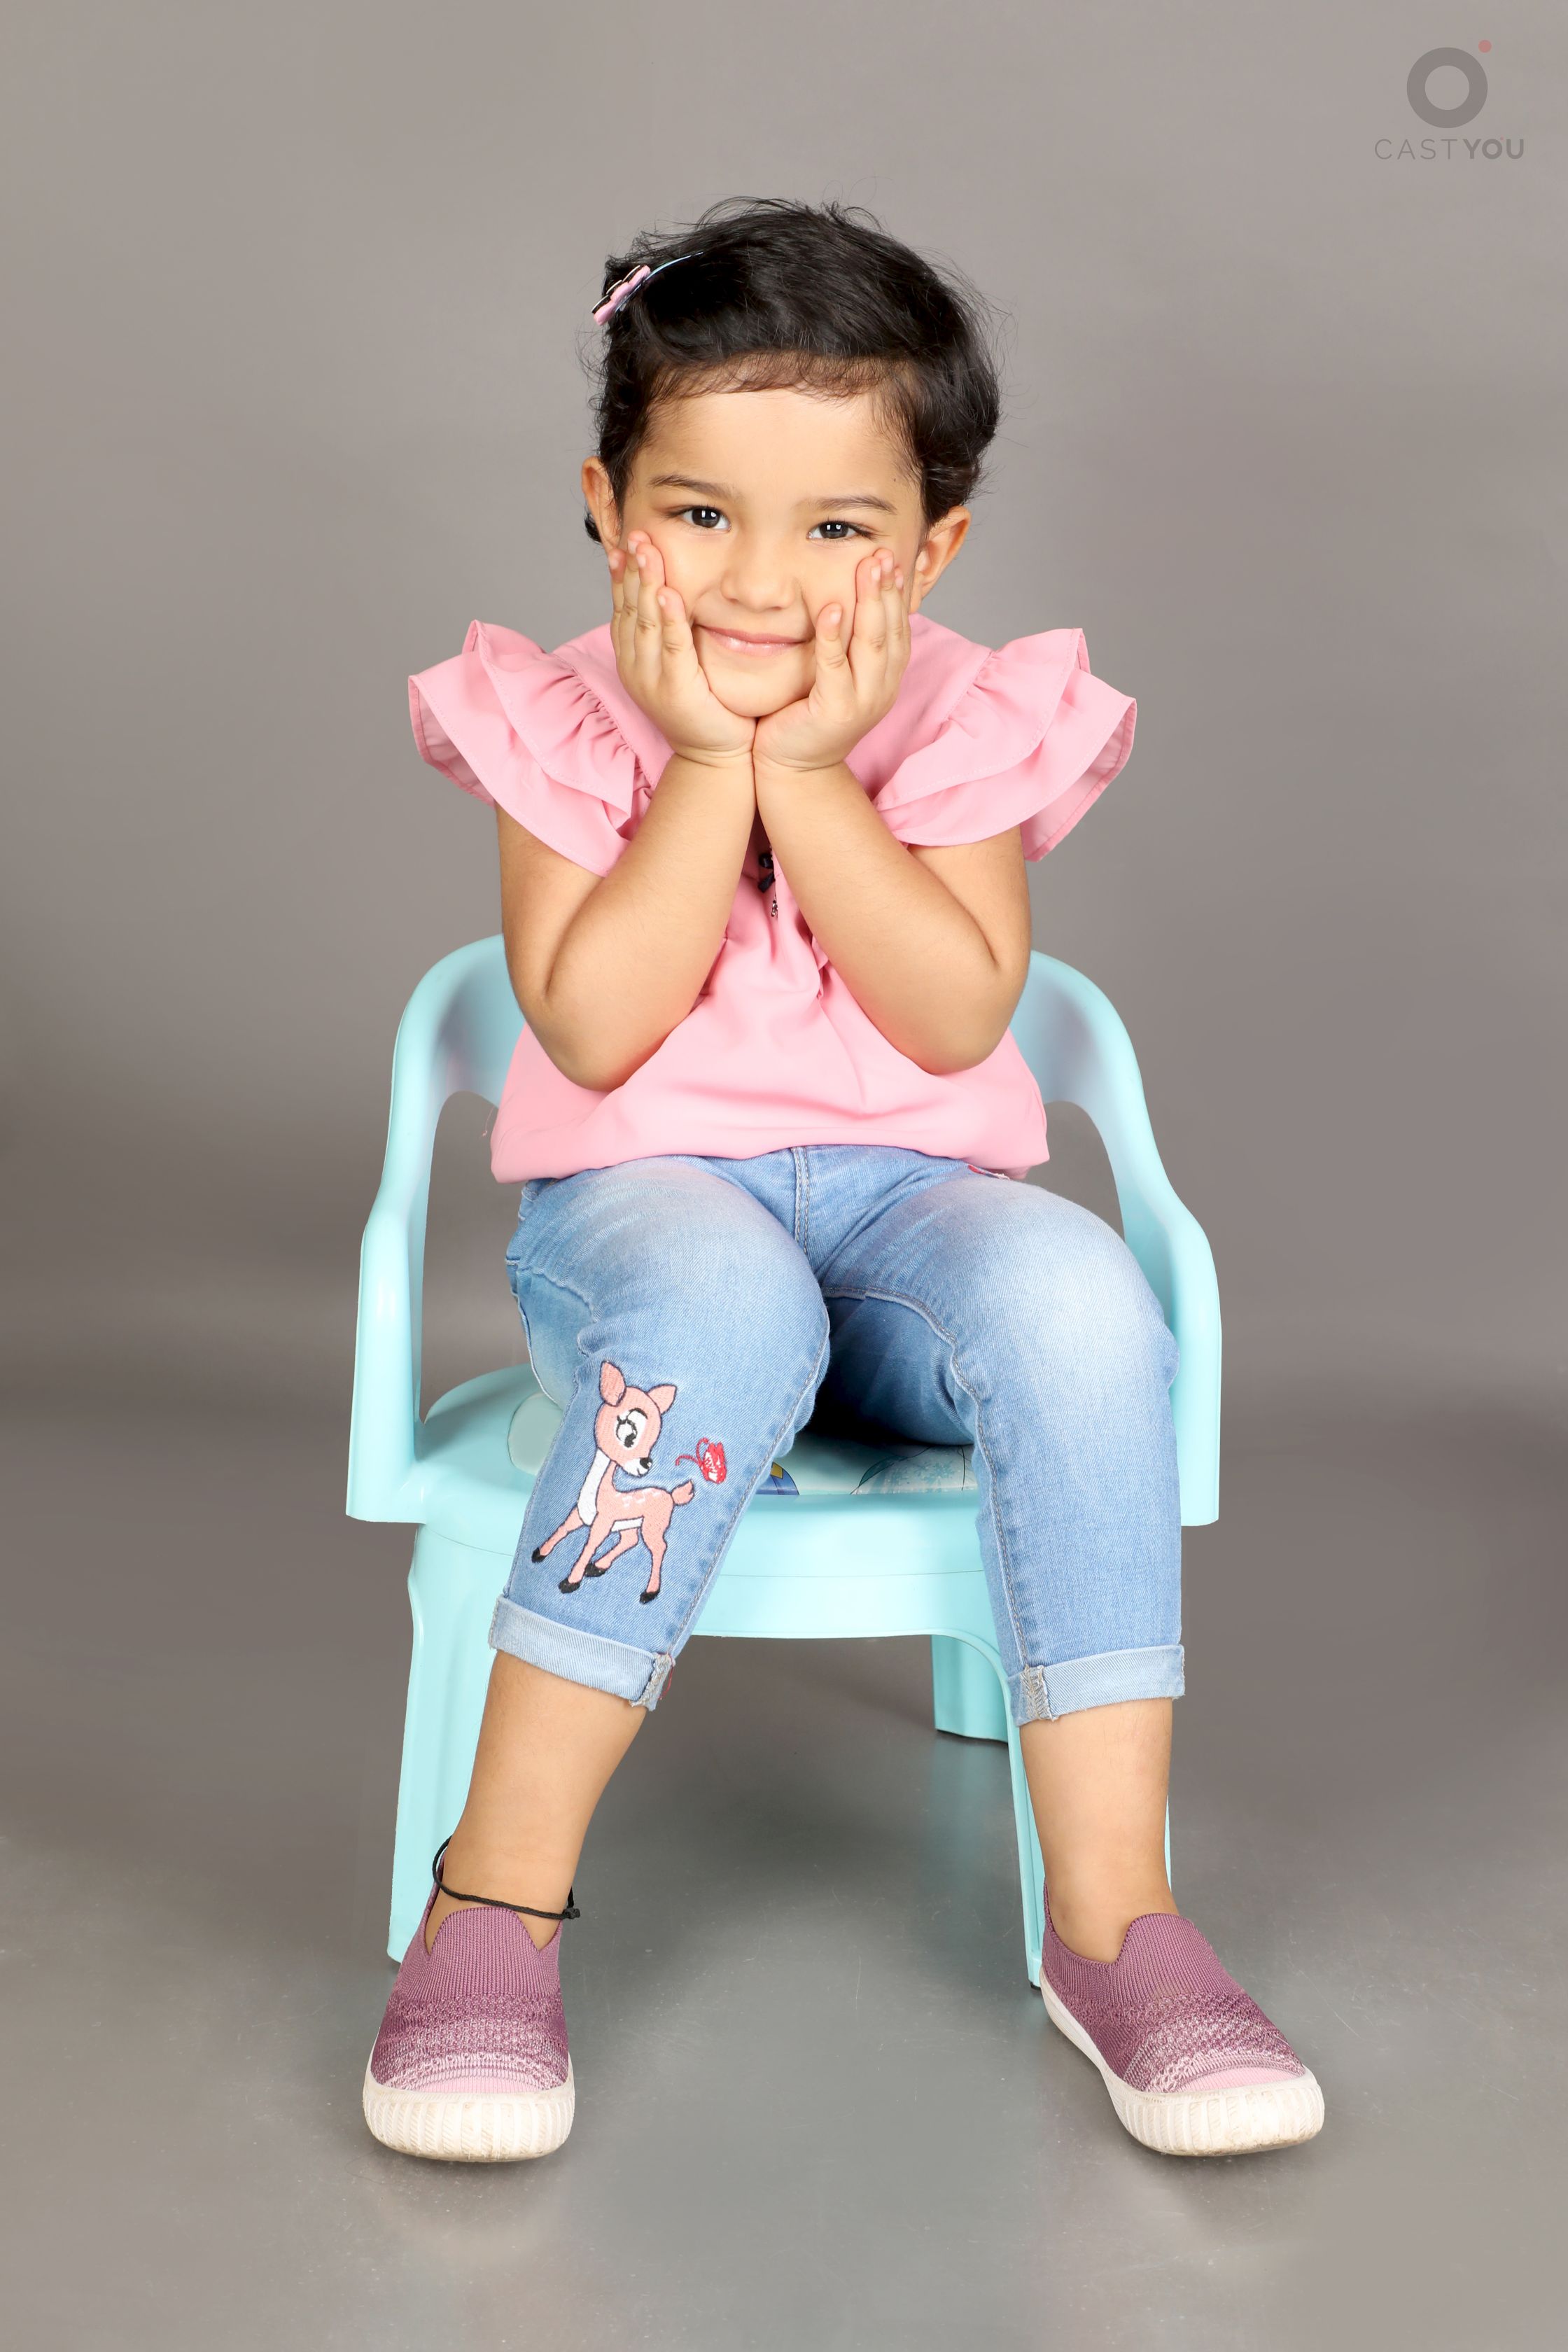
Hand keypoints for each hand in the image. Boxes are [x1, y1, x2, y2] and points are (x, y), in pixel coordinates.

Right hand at [608, 533, 755, 768]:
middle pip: (630, 609)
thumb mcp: (681, 665)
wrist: (716, 757)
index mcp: (634, 658)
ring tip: (647, 552)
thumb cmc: (705, 708)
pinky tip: (667, 593)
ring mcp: (651, 680)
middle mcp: (635, 667)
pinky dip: (668, 618)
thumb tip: (671, 596)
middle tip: (635, 535)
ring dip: (645, 584)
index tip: (623, 544)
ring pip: (646, 623)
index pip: (623, 608)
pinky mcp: (675, 690)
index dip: (622, 575)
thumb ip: (674, 634)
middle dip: (632, 569)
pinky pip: (671, 647)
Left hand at [752, 549, 910, 774]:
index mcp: (886, 676)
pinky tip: (833, 608)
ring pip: (872, 643)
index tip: (893, 557)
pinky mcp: (836, 712)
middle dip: (886, 587)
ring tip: (867, 567)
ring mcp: (863, 701)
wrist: (794, 769)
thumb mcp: (835, 675)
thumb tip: (846, 600)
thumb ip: (847, 645)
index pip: (899, 626)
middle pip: (890, 628)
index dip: (898, 591)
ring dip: (870, 602)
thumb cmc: (807, 716)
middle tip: (882, 551)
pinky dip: (834, 636)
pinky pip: (835, 667)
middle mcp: (882, 687)